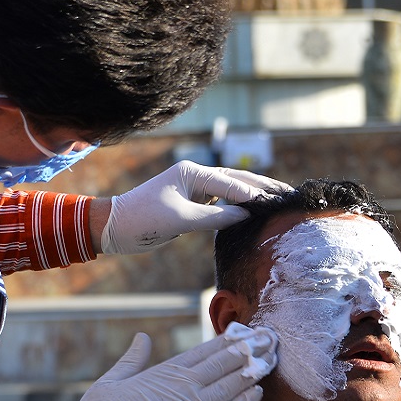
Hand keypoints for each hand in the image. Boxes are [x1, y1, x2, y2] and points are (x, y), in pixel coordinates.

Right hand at [68, 323, 278, 400]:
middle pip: (224, 362)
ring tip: (272, 357)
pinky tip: (258, 391)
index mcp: (164, 371)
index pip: (205, 351)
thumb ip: (133, 358)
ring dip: (253, 369)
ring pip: (231, 383)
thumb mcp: (113, 380)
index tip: (246, 331)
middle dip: (249, 348)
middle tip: (270, 337)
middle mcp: (183, 385)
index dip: (228, 340)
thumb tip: (142, 337)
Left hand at [100, 161, 290, 254]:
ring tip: (276, 199)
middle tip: (287, 193)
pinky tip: (252, 210)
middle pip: (236, 179)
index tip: (277, 201)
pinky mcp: (191, 201)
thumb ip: (215, 217)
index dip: (255, 192)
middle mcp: (195, 175)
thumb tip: (245, 215)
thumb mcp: (180, 220)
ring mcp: (193, 187)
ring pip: (230, 189)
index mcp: (192, 173)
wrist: (114, 227)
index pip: (231, 182)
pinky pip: (220, 201)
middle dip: (261, 186)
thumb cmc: (142, 220)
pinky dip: (237, 205)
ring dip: (252, 194)